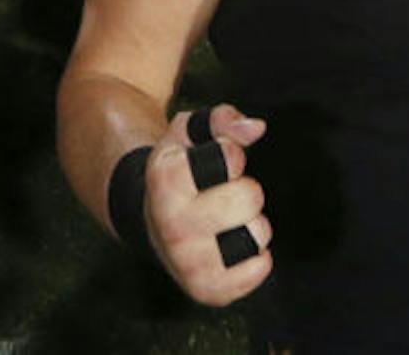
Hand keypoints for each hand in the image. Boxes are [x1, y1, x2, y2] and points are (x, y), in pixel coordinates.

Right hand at [144, 105, 271, 306]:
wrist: (150, 221)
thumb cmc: (178, 172)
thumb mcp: (188, 134)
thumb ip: (221, 120)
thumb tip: (255, 128)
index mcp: (165, 179)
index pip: (230, 157)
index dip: (232, 155)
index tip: (214, 164)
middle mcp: (172, 225)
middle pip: (250, 197)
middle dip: (246, 190)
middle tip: (224, 195)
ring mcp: (187, 262)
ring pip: (256, 234)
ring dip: (251, 224)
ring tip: (226, 222)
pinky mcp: (206, 289)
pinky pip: (258, 269)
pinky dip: (257, 257)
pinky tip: (234, 246)